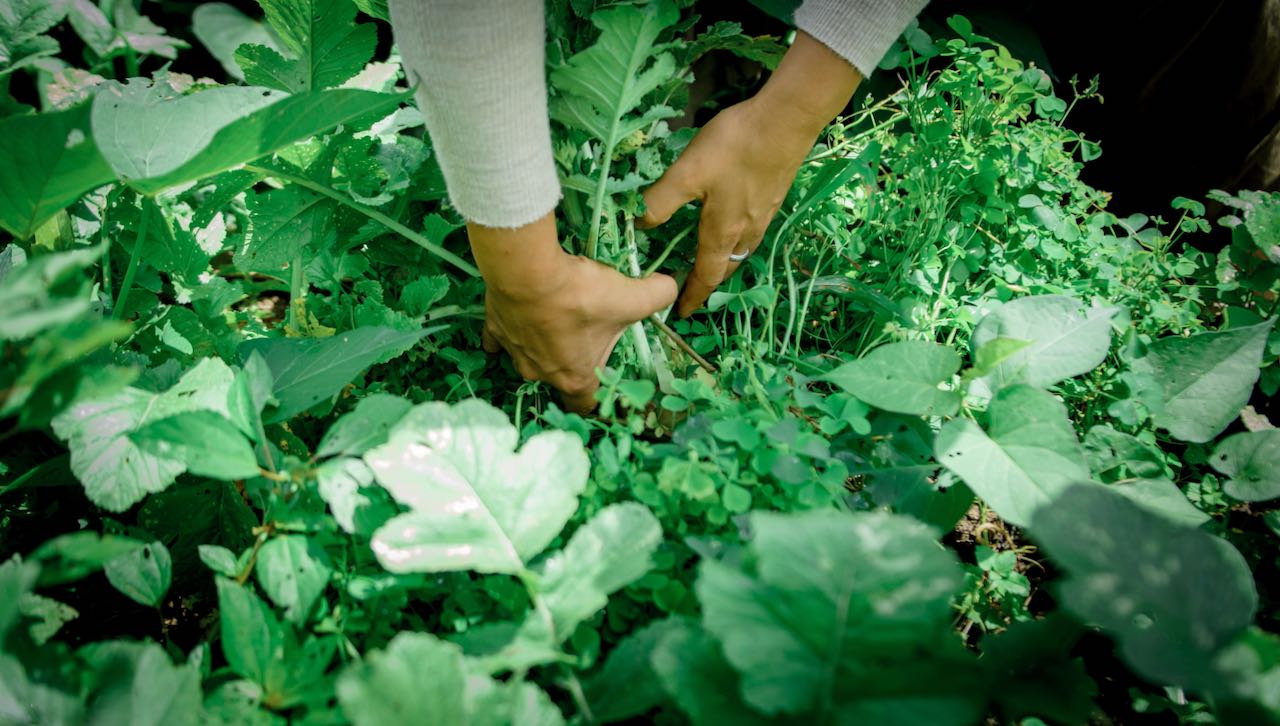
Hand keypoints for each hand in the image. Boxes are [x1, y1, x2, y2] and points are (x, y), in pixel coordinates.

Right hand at [468, 213, 676, 411]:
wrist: (527, 271)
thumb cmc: (580, 294)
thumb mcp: (630, 296)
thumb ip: (658, 296)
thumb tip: (672, 288)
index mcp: (575, 378)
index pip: (587, 405)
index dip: (600, 396)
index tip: (607, 382)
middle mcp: (542, 374)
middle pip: (561, 377)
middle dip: (574, 362)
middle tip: (587, 337)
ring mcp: (515, 353)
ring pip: (532, 358)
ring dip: (545, 345)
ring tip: (559, 319)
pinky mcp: (496, 329)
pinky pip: (501, 339)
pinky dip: (511, 332)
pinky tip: (522, 317)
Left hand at [639, 31, 862, 316]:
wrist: (787, 120)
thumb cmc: (735, 147)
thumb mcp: (687, 173)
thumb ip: (660, 201)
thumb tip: (638, 226)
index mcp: (722, 232)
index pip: (705, 277)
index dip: (692, 296)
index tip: (681, 312)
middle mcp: (746, 231)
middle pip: (726, 268)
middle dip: (708, 282)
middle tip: (691, 286)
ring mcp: (763, 215)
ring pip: (741, 251)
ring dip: (724, 262)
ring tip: (708, 259)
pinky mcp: (773, 197)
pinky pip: (752, 232)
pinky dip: (738, 241)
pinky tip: (732, 223)